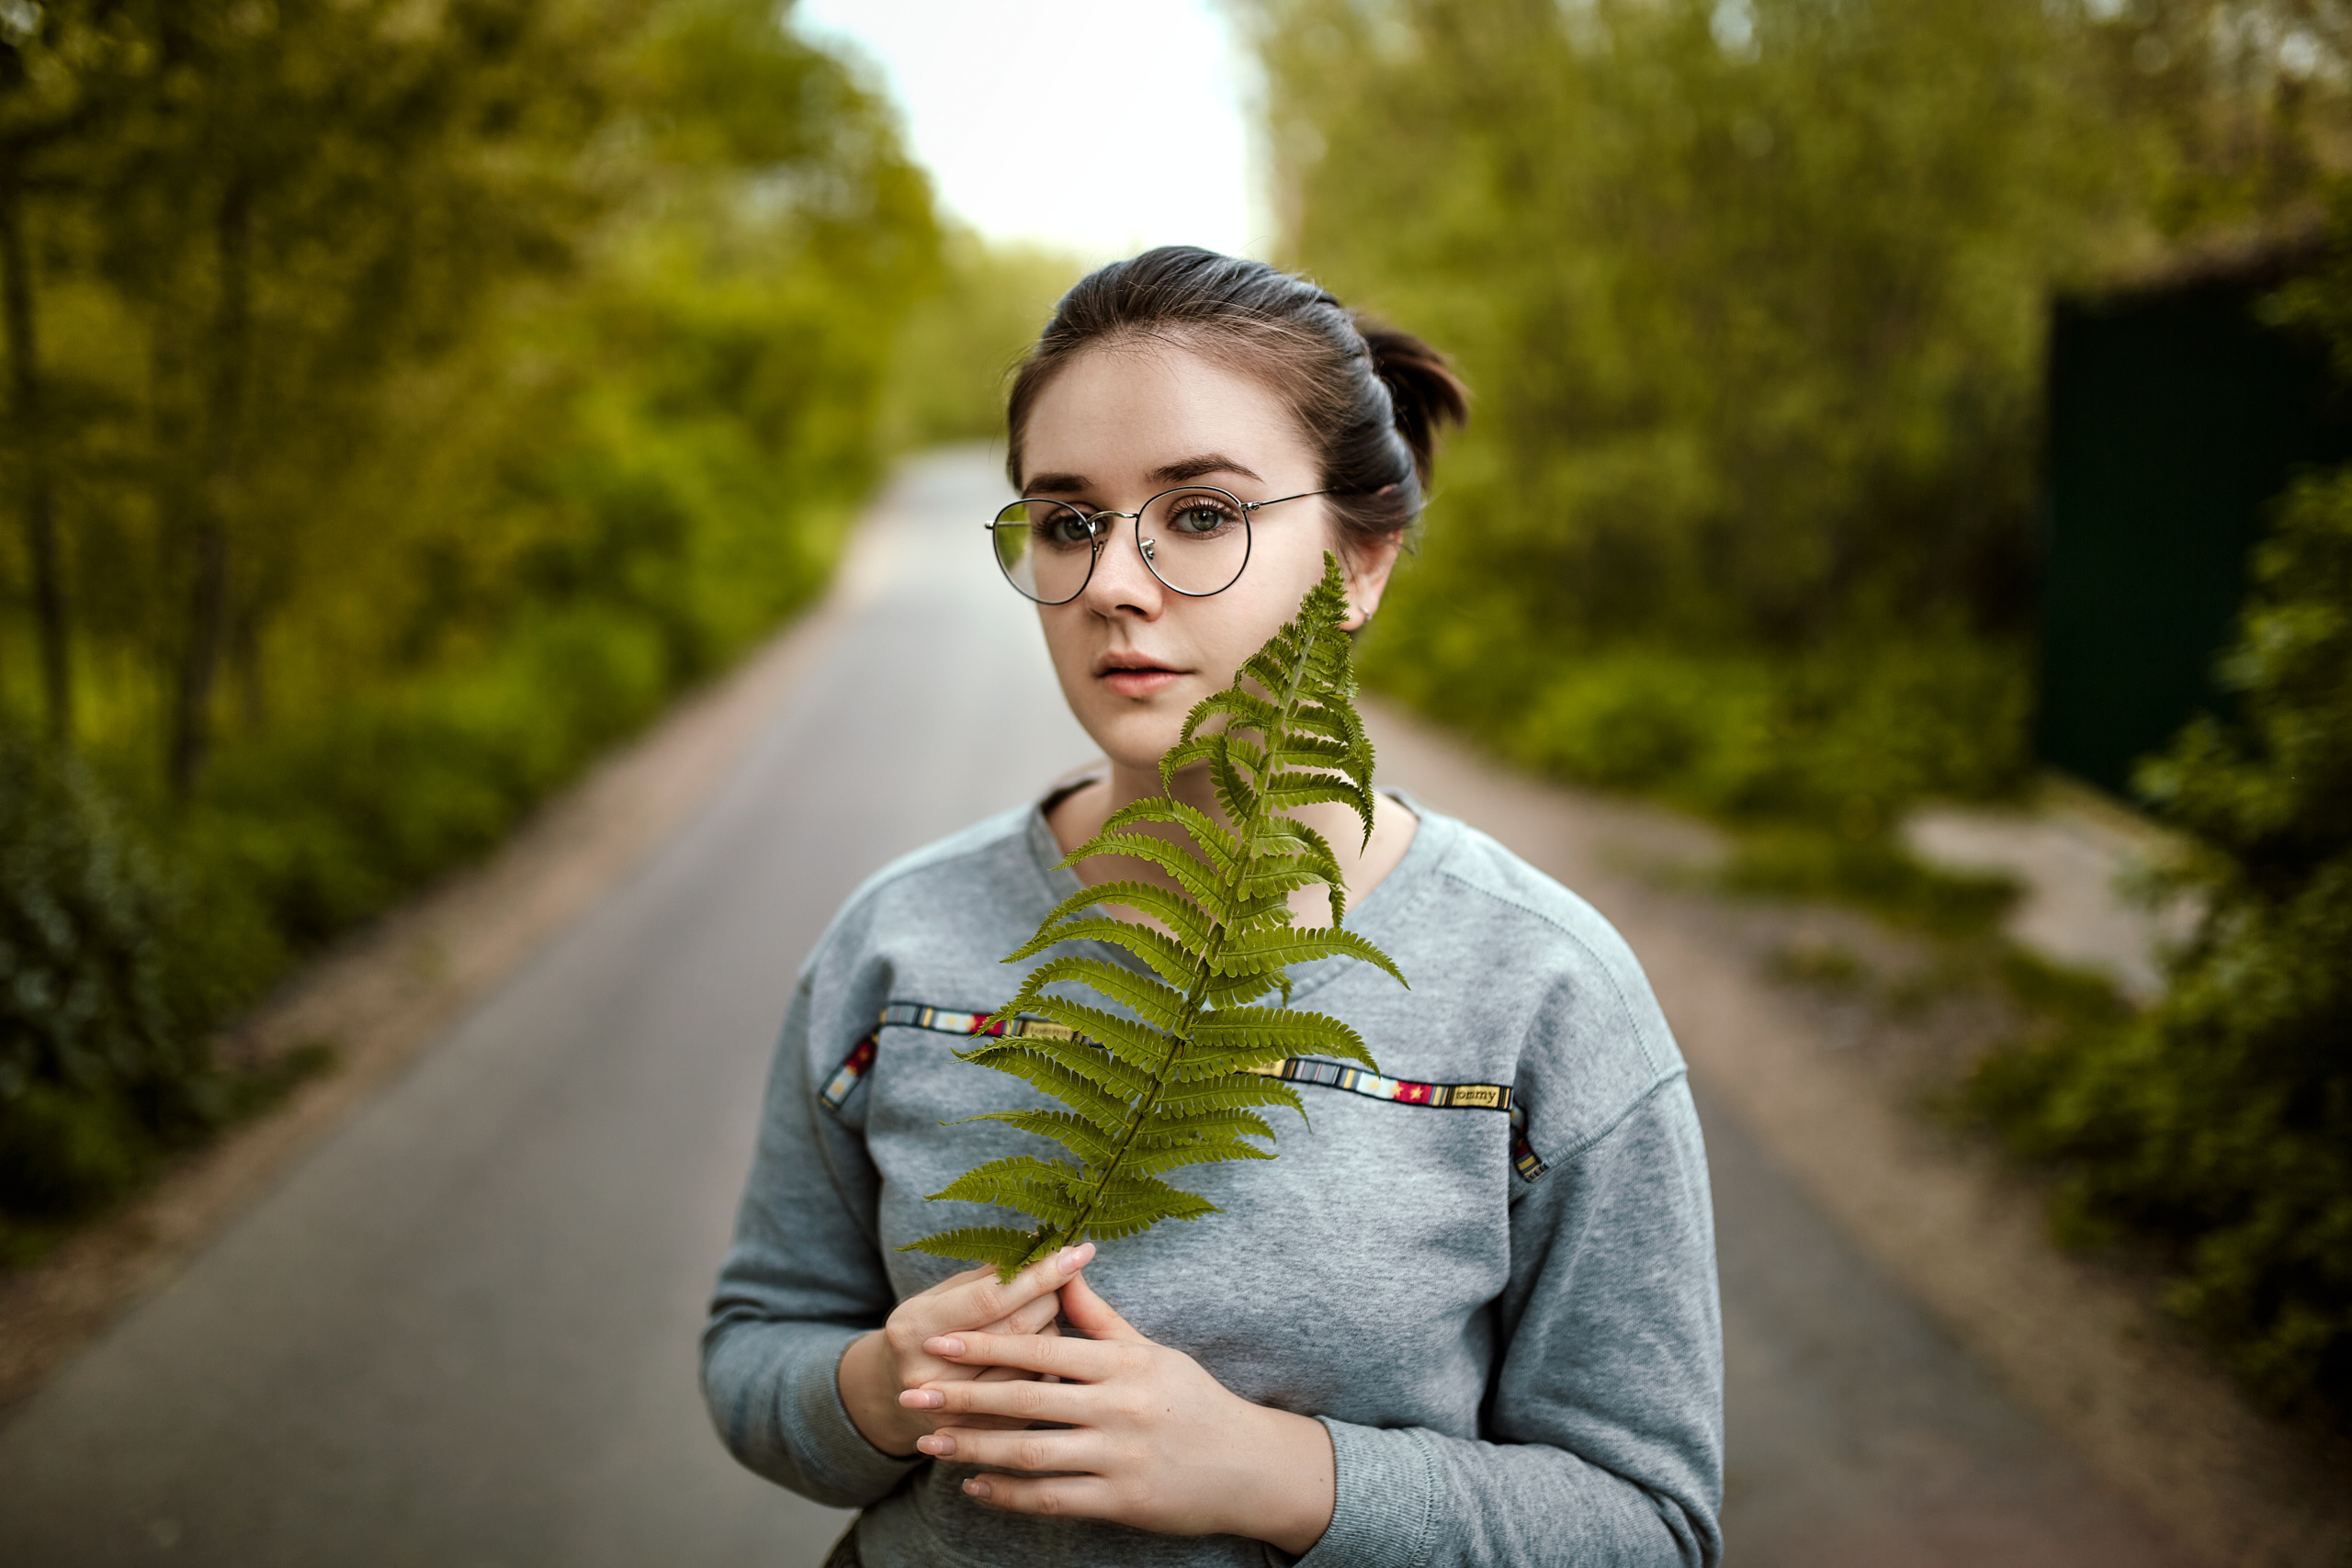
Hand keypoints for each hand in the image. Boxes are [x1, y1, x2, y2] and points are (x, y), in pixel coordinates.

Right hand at [838, 1243, 1093, 1456]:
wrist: (895, 1394)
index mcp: (914, 1327)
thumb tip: (1043, 1242)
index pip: (991, 1298)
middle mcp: (928, 1374)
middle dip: (1050, 1297)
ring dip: (1051, 1331)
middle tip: (1062, 1276)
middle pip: (1017, 1329)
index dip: (1039, 1274)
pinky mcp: (979, 1434)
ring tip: (1042, 1314)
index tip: (1078, 1250)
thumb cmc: (930, 1329)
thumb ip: (990, 1273)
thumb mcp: (944, 1295)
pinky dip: (1047, 1365)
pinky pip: (1035, 1391)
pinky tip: (1041, 1352)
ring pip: (1033, 1362)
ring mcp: (953, 1411)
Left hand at [899, 1270, 1336, 1555]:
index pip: (1042, 1348)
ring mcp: (1119, 1457)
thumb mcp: (1152, 1352)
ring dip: (974, 1448)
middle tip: (911, 1392)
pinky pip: (1053, 1499)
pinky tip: (975, 1487)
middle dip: (963, 1395)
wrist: (1250, 1466)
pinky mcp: (1122, 1502)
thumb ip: (1101, 1320)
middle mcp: (1119, 1407)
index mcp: (1123, 1363)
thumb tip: (1064, 1273)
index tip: (939, 1341)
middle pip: (1026, 1399)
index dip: (986, 1344)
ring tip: (929, 1441)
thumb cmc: (1195, 1402)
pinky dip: (1009, 1495)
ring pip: (1031, 1453)